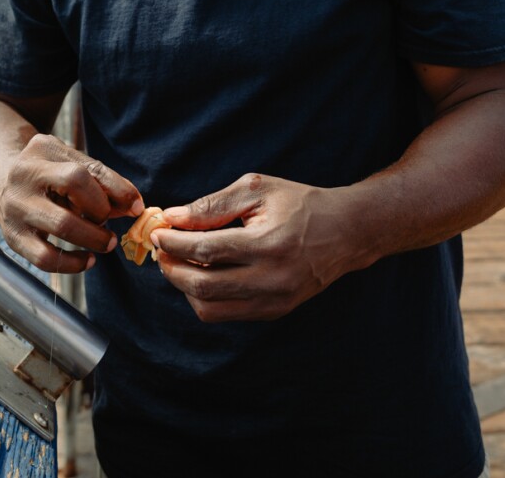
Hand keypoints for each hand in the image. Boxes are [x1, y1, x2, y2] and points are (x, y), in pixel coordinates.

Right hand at [0, 134, 142, 273]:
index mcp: (42, 149)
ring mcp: (15, 206)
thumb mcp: (70, 163)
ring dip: (93, 238)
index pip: (85, 169)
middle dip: (102, 211)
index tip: (136, 207)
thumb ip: (102, 181)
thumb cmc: (48, 174)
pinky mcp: (12, 237)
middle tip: (110, 224)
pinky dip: (72, 264)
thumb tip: (134, 207)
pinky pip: (45, 258)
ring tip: (105, 243)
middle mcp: (24, 175)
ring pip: (62, 225)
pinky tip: (87, 260)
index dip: (116, 189)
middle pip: (73, 187)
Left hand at [152, 173, 356, 321]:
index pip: (205, 250)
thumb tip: (173, 218)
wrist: (347, 232)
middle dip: (172, 268)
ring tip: (180, 262)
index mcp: (268, 244)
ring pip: (210, 309)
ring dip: (185, 288)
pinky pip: (227, 314)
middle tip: (161, 250)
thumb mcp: (257, 190)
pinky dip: (206, 297)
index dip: (174, 243)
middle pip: (202, 287)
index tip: (158, 233)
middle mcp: (272, 280)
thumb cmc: (300, 204)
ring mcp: (274, 301)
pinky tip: (204, 273)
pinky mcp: (275, 312)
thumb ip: (212, 206)